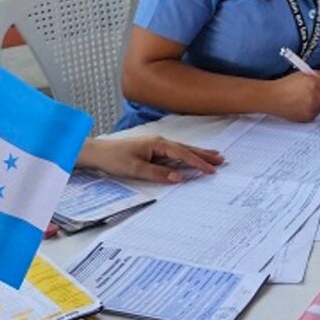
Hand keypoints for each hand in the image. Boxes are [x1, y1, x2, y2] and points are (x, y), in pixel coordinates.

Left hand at [77, 135, 222, 183]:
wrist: (97, 152)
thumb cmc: (114, 158)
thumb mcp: (135, 169)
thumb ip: (158, 174)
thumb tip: (178, 178)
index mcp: (158, 144)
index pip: (183, 154)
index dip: (198, 162)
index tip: (211, 169)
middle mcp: (160, 142)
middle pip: (186, 149)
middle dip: (204, 155)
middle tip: (221, 160)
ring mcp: (157, 145)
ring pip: (182, 150)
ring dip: (197, 154)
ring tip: (213, 156)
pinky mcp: (153, 150)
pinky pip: (175, 153)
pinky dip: (186, 155)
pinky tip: (191, 158)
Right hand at [269, 70, 319, 121]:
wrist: (272, 98)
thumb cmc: (285, 86)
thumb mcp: (303, 75)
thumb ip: (317, 76)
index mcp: (313, 84)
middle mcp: (314, 98)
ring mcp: (312, 109)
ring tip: (310, 98)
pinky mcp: (308, 118)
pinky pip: (317, 112)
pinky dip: (313, 108)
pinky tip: (303, 104)